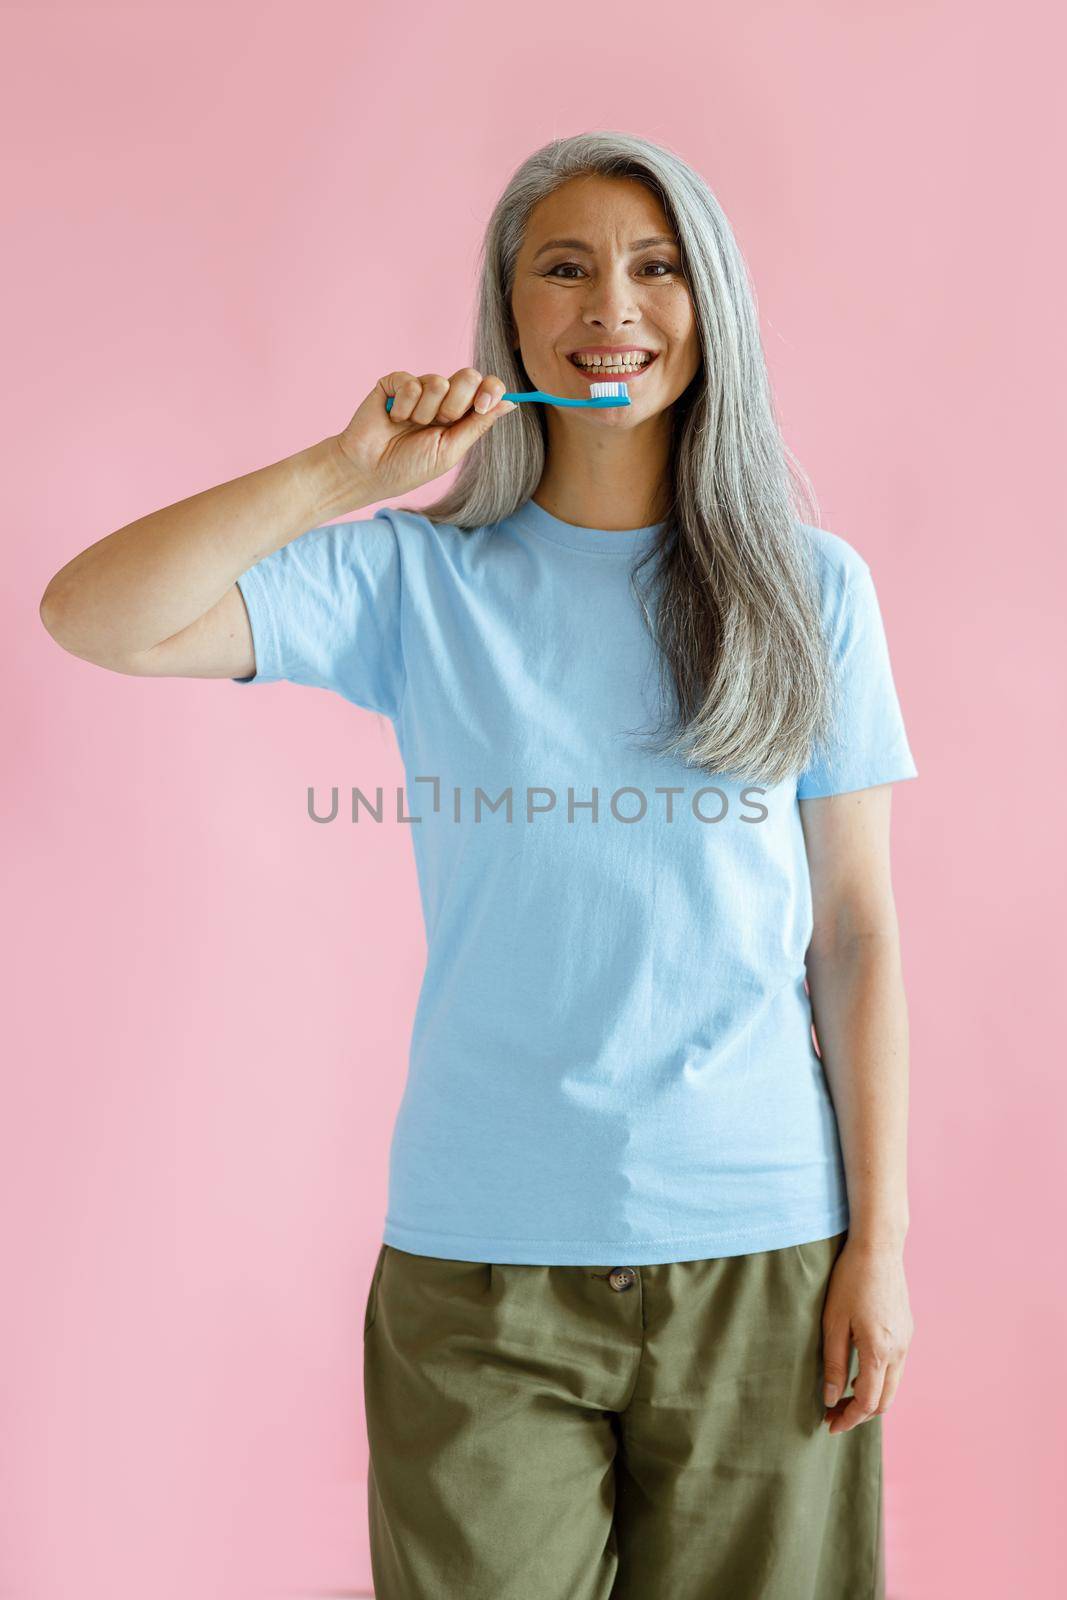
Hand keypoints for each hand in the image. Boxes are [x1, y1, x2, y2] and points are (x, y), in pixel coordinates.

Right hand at [333, 367, 515, 502]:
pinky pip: (411, 382)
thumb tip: (511, 403)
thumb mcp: (450, 450)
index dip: (490, 391)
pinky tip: (393, 418)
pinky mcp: (395, 382)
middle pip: (468, 376)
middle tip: (439, 423)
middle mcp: (442, 398)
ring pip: (439, 382)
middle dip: (456, 405)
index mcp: (461, 415)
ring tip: (409, 426)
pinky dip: (404, 406)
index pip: (487, 388)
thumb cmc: (409, 467)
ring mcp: (418, 388)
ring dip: (425, 412)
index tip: (483, 406)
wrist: (370, 470)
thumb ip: (478, 424)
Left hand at [821, 1236, 913, 1434]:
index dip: (849, 1418)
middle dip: (860, 1414)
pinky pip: (896, 1367)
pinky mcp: (907, 1330)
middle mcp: (899, 1351)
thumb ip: (834, 1364)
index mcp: (880, 1351)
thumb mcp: (833, 1323)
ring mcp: (907, 1341)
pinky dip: (879, 1379)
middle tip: (834, 1415)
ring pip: (893, 1385)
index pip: (868, 1402)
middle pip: (885, 1401)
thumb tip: (831, 1398)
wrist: (878, 1248)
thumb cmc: (850, 1281)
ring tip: (843, 1396)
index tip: (830, 1425)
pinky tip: (859, 1372)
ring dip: (871, 1397)